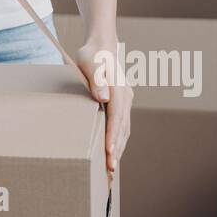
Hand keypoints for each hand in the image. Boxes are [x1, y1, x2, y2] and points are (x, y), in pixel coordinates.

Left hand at [73, 36, 131, 173]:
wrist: (100, 46)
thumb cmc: (92, 55)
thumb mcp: (91, 64)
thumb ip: (97, 80)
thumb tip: (104, 97)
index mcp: (118, 89)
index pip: (116, 117)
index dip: (112, 136)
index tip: (109, 153)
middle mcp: (125, 97)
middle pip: (122, 127)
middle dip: (117, 149)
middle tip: (110, 170)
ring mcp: (125, 101)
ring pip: (124, 128)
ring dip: (119, 147)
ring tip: (111, 168)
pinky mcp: (121, 104)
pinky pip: (121, 125)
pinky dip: (119, 139)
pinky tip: (114, 152)